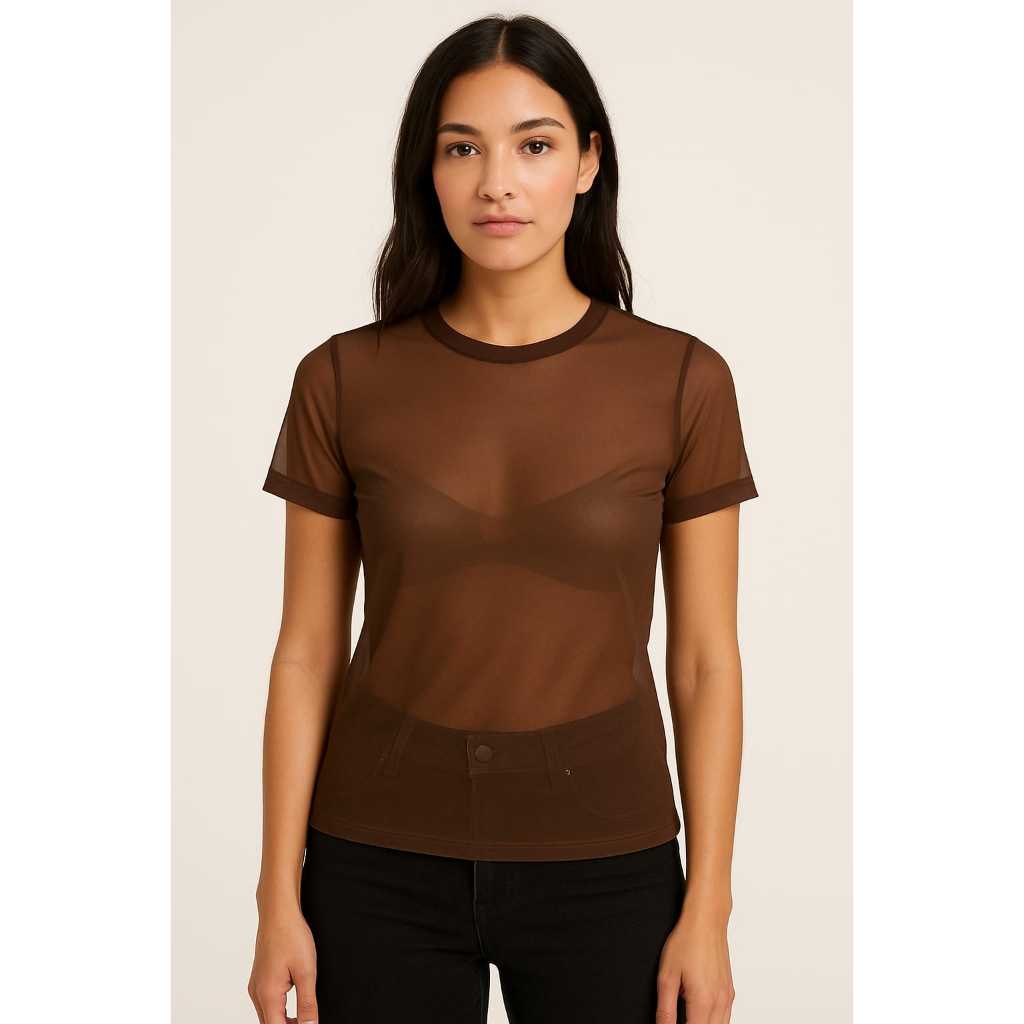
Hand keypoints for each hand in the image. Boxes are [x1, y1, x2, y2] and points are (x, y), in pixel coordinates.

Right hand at [247, 906, 318, 1023]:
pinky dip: (278, 1009)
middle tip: (308, 1022)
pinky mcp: (259, 978)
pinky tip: (292, 1004)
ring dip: (283, 1021)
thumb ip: (307, 1003)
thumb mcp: (306, 972)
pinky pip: (266, 1003)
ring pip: (268, 1015)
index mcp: (268, 994)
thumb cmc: (291, 936)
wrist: (278, 912)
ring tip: (303, 1017)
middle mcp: (257, 993)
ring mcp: (256, 985)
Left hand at [655, 910, 735, 1022]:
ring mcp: (727, 997)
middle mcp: (719, 1002)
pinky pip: (726, 1017)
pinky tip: (700, 1014)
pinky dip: (714, 1022)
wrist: (707, 920)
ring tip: (688, 1017)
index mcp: (703, 1001)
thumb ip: (665, 1009)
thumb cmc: (687, 941)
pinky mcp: (730, 991)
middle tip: (678, 1019)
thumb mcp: (667, 976)